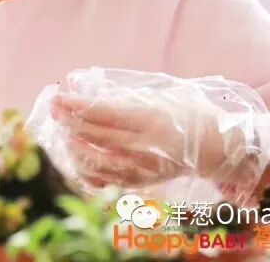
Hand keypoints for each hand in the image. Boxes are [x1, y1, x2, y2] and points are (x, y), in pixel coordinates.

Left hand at [50, 89, 242, 188]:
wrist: (217, 148)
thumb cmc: (186, 114)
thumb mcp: (159, 96)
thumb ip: (123, 95)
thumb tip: (84, 86)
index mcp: (151, 119)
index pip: (104, 113)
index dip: (77, 106)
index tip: (58, 96)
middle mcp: (145, 146)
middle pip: (97, 136)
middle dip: (70, 122)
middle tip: (52, 109)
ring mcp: (143, 168)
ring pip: (98, 162)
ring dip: (75, 146)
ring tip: (63, 131)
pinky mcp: (142, 182)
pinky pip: (106, 180)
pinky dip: (86, 169)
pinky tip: (75, 156)